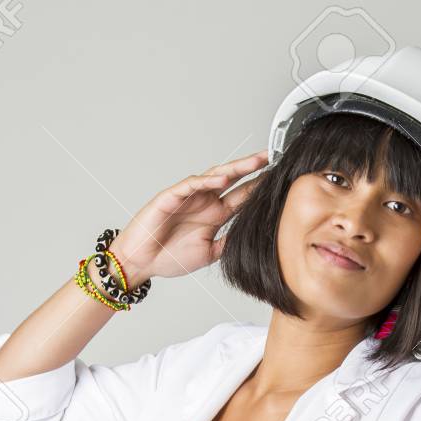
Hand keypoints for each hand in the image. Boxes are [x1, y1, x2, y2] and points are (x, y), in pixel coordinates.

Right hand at [111, 150, 269, 283]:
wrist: (140, 262)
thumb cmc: (168, 257)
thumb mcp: (209, 253)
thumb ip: (228, 243)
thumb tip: (251, 238)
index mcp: (214, 215)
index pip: (241, 197)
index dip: (259, 188)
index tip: (279, 181)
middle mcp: (204, 202)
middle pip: (233, 180)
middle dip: (252, 169)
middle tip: (273, 158)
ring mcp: (188, 197)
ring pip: (214, 176)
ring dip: (234, 168)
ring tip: (254, 161)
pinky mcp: (171, 197)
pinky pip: (190, 185)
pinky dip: (205, 181)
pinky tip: (222, 179)